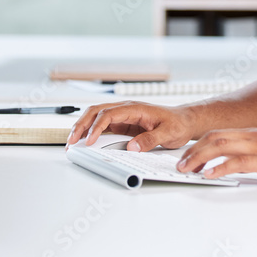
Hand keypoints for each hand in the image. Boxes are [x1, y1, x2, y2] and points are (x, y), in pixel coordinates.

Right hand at [65, 101, 195, 150]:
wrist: (185, 121)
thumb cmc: (177, 123)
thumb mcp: (168, 133)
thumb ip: (150, 140)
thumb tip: (132, 147)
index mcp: (135, 108)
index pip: (109, 114)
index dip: (96, 127)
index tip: (89, 141)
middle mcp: (126, 109)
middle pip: (96, 112)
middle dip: (81, 125)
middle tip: (71, 141)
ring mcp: (123, 116)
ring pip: (96, 117)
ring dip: (82, 127)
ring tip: (72, 142)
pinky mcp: (123, 125)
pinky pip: (103, 126)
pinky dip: (91, 132)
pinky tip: (84, 141)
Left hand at [176, 128, 256, 186]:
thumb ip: (254, 156)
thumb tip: (235, 165)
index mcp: (256, 134)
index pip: (220, 134)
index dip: (200, 144)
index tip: (187, 156)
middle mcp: (256, 136)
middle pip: (215, 137)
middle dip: (193, 150)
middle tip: (180, 164)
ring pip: (222, 146)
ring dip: (200, 158)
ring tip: (187, 169)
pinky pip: (239, 161)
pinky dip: (220, 167)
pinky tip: (210, 174)